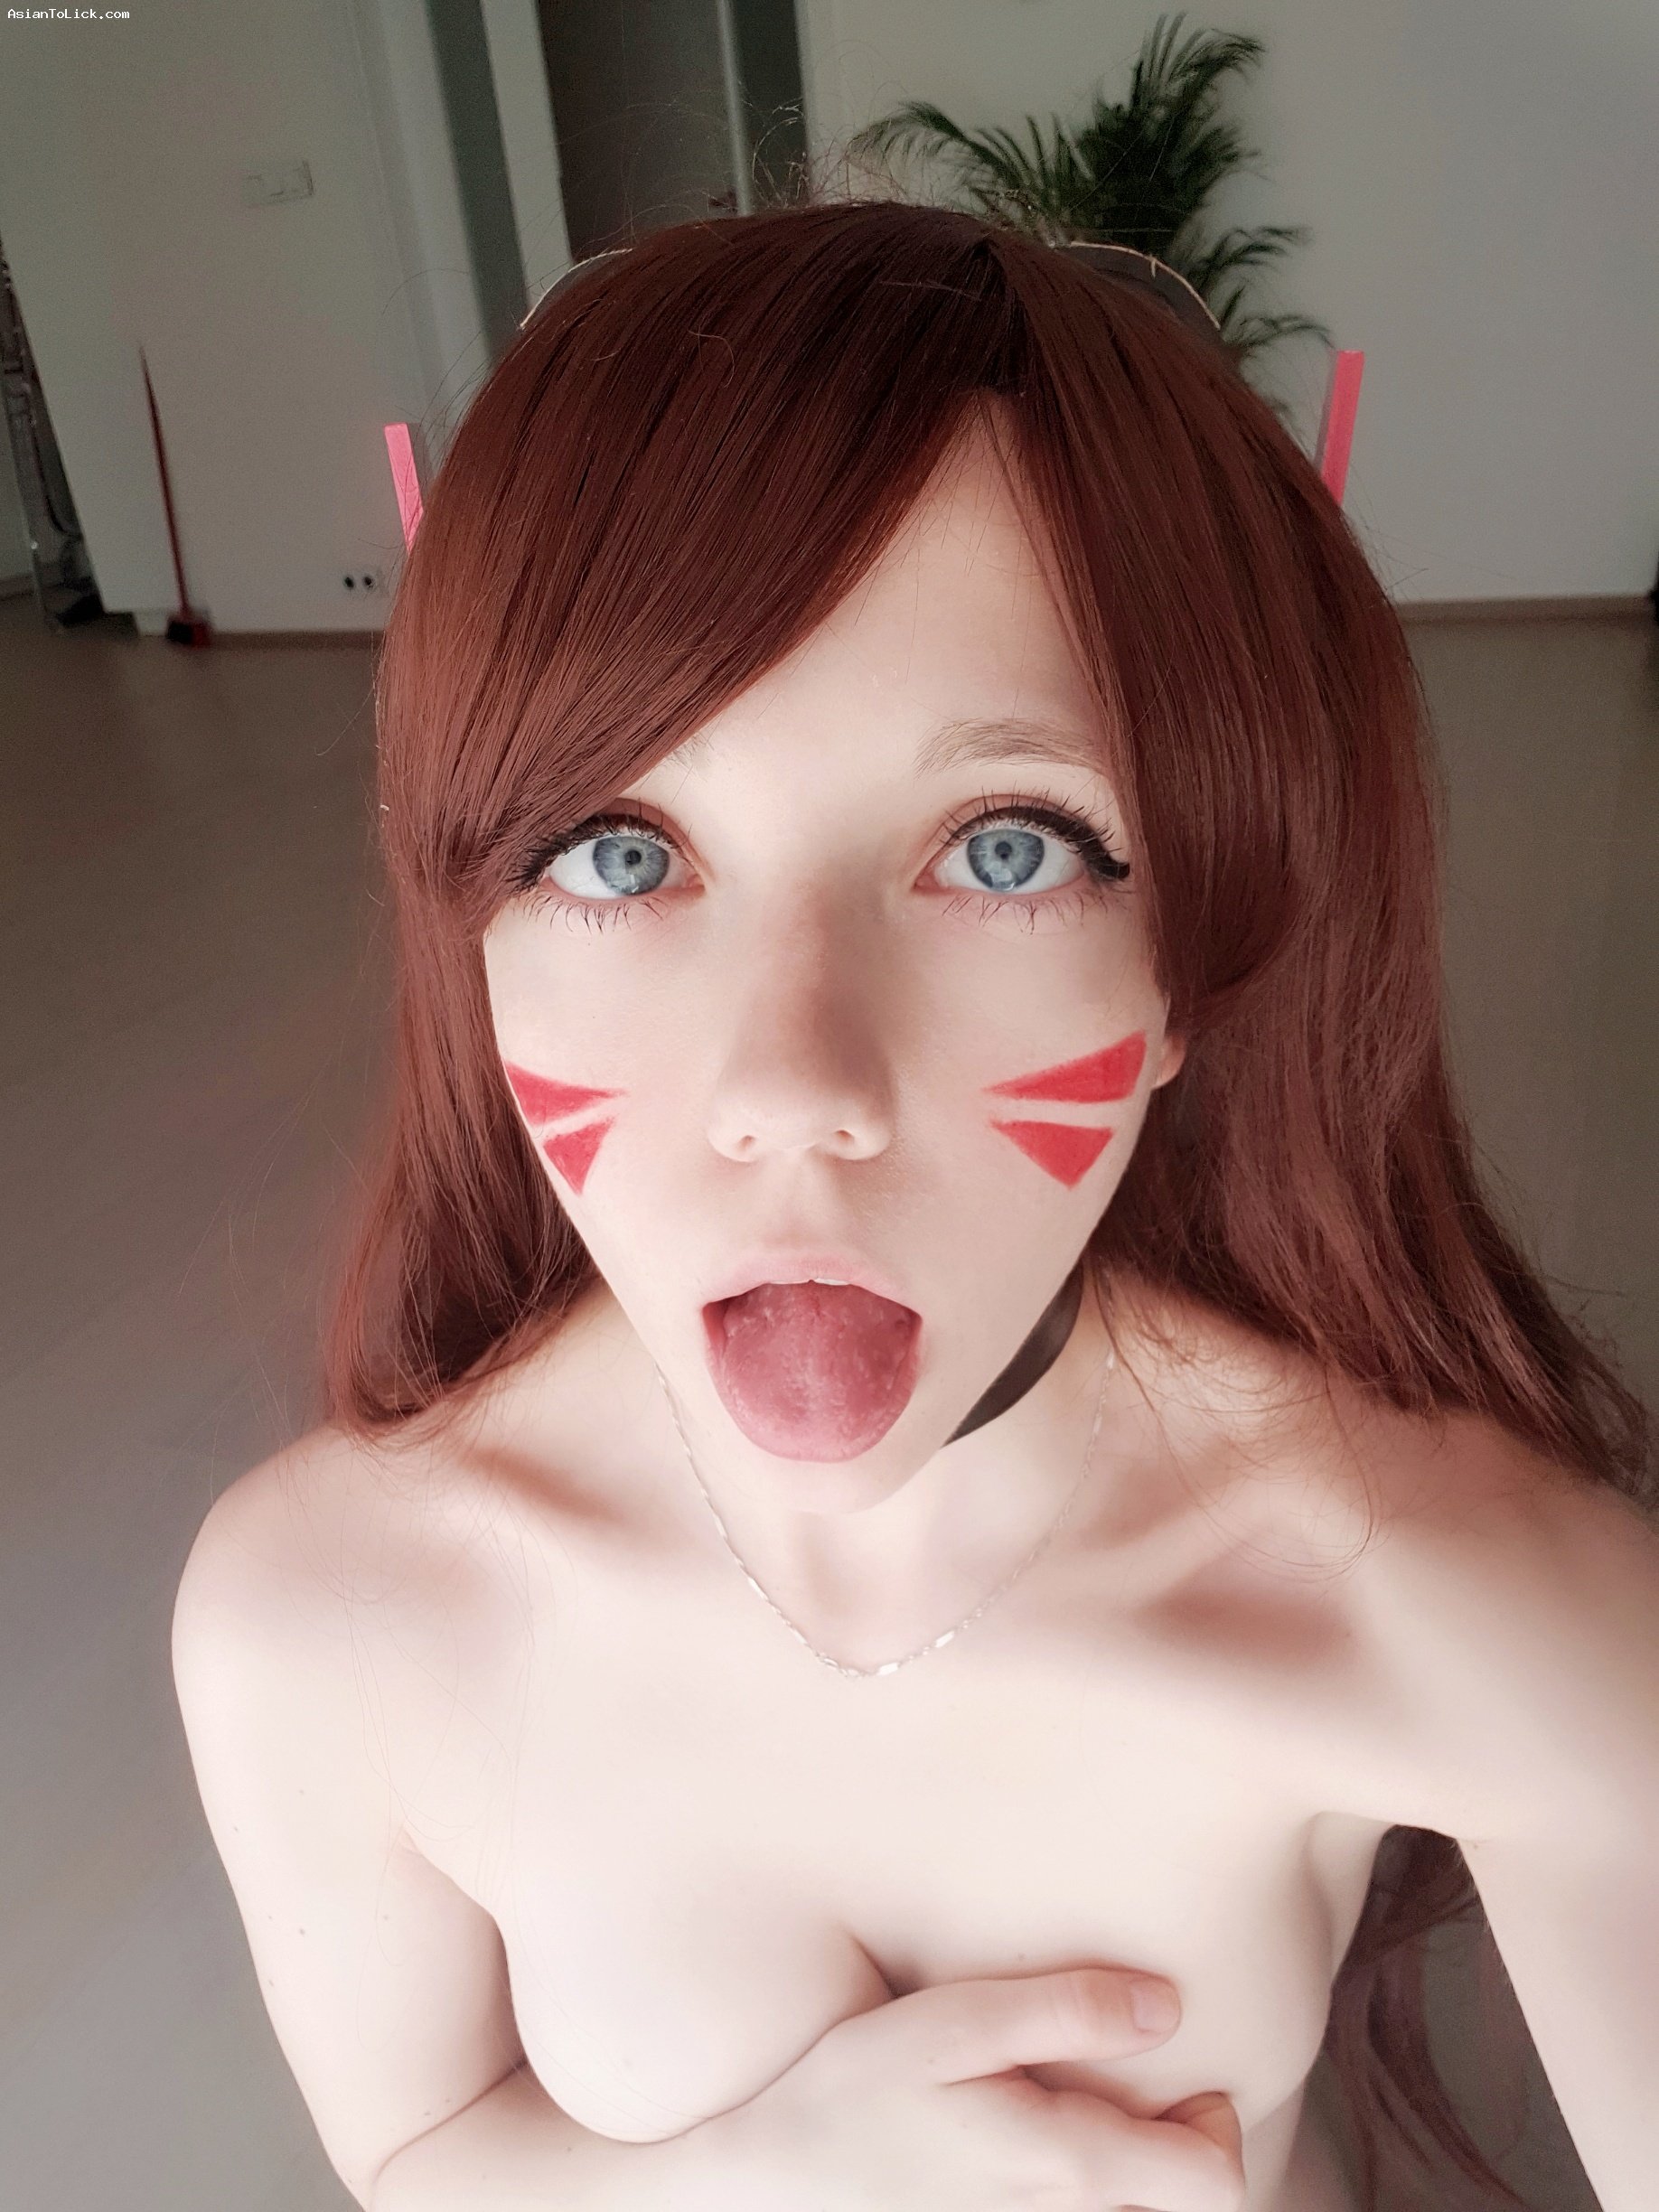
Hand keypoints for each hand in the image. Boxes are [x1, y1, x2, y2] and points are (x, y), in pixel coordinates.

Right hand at [681, 1965, 1244, 2210]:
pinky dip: (1080, 2198)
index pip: (1216, 2182)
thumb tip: (1166, 2004)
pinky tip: (1032, 2164)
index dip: (1218, 2127)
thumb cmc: (854, 2095)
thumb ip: (1063, 2008)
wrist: (767, 2189)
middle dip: (1178, 2158)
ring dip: (1129, 2184)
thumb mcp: (951, 2023)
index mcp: (1067, 2170)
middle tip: (1130, 2097)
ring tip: (1080, 2126)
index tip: (1182, 2080)